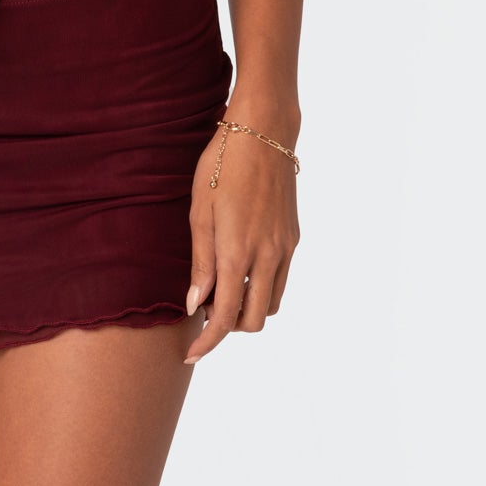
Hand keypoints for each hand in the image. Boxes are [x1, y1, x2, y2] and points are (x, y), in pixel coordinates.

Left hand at [182, 114, 299, 363]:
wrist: (264, 130)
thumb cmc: (221, 164)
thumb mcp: (199, 210)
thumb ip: (201, 262)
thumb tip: (195, 305)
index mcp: (238, 252)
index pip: (226, 318)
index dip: (208, 342)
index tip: (191, 354)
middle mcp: (268, 257)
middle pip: (254, 320)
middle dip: (229, 327)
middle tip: (204, 309)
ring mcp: (285, 248)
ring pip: (271, 303)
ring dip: (248, 308)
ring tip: (222, 287)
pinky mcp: (294, 237)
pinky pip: (281, 279)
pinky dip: (262, 287)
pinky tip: (242, 267)